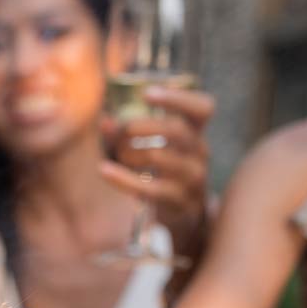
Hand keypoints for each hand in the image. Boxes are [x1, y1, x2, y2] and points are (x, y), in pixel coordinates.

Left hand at [101, 85, 214, 245]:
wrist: (185, 214)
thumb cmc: (165, 170)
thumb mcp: (155, 147)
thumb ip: (129, 132)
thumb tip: (105, 121)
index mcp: (197, 131)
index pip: (203, 108)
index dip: (178, 98)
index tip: (147, 94)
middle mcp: (200, 152)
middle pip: (177, 130)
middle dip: (142, 126)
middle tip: (122, 129)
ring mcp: (192, 178)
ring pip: (159, 157)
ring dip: (129, 153)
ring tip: (117, 154)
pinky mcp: (179, 201)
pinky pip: (148, 188)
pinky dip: (122, 178)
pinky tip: (104, 170)